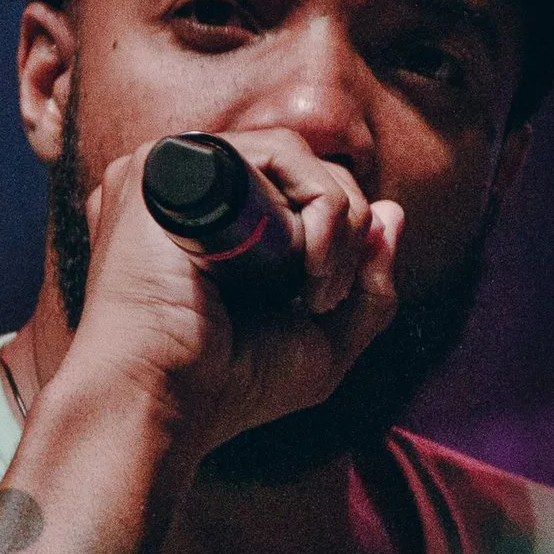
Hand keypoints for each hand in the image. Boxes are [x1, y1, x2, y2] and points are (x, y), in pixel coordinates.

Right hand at [62, 127, 402, 459]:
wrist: (160, 401)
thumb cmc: (226, 387)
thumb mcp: (320, 344)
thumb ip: (368, 285)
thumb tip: (393, 212)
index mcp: (207, 226)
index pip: (296, 192)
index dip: (340, 237)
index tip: (331, 303)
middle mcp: (185, 193)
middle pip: (303, 170)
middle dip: (346, 232)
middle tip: (328, 302)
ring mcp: (174, 173)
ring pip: (297, 157)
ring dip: (336, 223)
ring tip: (315, 293)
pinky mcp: (171, 165)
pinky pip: (279, 152)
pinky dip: (319, 206)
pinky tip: (304, 265)